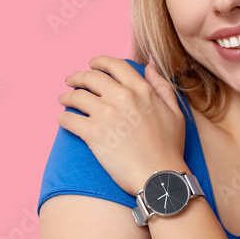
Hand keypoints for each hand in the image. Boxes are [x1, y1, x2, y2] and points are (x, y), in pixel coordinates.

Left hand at [57, 56, 187, 195]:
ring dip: (67, 97)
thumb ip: (163, 87)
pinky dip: (63, 118)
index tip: (92, 64)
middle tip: (71, 81)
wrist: (160, 176)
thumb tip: (149, 67)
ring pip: (76, 96)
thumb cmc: (170, 149)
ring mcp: (106, 114)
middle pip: (91, 78)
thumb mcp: (176, 113)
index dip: (100, 62)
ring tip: (64, 100)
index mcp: (142, 90)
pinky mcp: (93, 134)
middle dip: (78, 77)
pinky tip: (64, 120)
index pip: (115, 65)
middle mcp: (123, 97)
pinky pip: (68, 119)